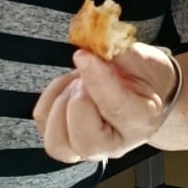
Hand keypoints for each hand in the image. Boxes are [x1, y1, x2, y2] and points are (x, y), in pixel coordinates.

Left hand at [32, 44, 178, 162]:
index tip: (84, 56)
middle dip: (78, 101)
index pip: (115, 109)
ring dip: (61, 102)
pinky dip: (50, 97)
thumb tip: (96, 38)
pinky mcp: (63, 142)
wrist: (142, 90)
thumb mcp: (143, 59)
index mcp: (141, 122)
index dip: (96, 80)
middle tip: (87, 78)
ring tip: (79, 84)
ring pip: (57, 139)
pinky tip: (70, 87)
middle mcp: (114, 145)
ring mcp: (86, 148)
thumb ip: (120, 52)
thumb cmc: (144, 75)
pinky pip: (43, 121)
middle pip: (85, 140)